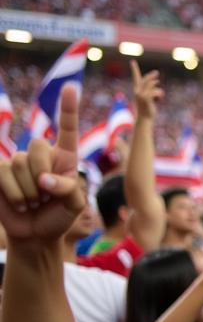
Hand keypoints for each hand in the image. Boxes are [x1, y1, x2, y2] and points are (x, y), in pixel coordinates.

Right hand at [0, 83, 84, 242]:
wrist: (36, 235)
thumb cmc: (59, 218)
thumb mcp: (75, 206)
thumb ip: (69, 189)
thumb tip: (45, 180)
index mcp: (65, 158)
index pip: (67, 129)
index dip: (68, 108)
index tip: (71, 86)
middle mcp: (41, 155)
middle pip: (38, 146)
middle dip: (42, 174)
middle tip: (46, 196)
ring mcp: (18, 162)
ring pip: (19, 163)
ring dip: (29, 190)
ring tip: (34, 203)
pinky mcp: (0, 172)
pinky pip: (3, 173)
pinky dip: (14, 193)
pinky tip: (20, 203)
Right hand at [131, 61, 163, 120]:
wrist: (144, 119)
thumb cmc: (147, 110)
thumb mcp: (149, 98)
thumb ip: (151, 90)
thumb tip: (156, 81)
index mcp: (137, 90)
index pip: (136, 78)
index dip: (134, 69)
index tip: (132, 61)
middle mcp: (137, 91)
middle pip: (146, 79)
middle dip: (151, 76)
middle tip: (156, 73)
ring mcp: (141, 94)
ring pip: (154, 86)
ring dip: (159, 92)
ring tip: (159, 100)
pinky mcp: (146, 97)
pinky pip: (157, 92)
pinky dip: (160, 96)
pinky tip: (158, 101)